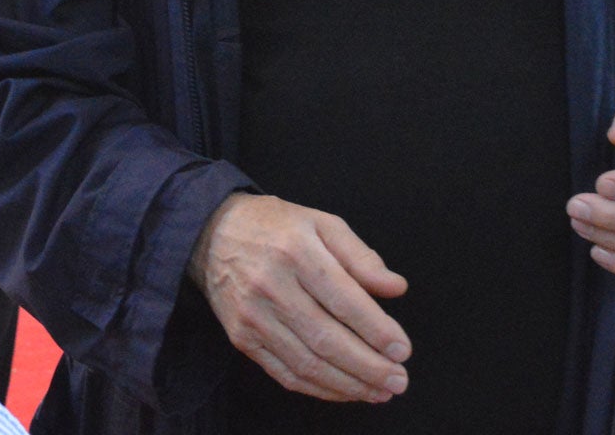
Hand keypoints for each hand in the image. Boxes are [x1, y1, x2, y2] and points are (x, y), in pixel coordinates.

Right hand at [188, 193, 411, 403]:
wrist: (212, 233)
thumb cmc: (275, 226)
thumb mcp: (321, 223)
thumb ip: (360, 256)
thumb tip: (396, 288)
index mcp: (296, 250)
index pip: (343, 299)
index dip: (376, 330)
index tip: (402, 350)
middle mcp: (271, 285)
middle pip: (326, 339)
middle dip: (368, 366)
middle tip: (399, 380)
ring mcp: (253, 316)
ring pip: (307, 363)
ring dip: (349, 385)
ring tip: (380, 391)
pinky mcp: (242, 338)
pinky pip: (285, 373)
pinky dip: (320, 389)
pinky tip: (346, 390)